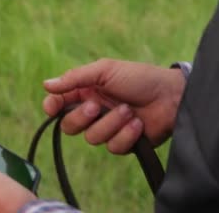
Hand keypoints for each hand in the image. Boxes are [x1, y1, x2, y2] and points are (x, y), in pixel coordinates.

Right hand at [43, 58, 185, 153]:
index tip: (53, 108)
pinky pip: (113, 147)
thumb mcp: (105, 70)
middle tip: (97, 107)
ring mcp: (107, 128)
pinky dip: (126, 135)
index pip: (59, 104)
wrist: (172, 96)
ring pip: (92, 138)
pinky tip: (138, 124)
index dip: (52, 107)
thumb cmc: (139, 78)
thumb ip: (75, 78)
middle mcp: (93, 111)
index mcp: (86, 92)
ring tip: (129, 111)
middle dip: (82, 117)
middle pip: (69, 126)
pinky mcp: (123, 143)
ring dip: (111, 124)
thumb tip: (46, 85)